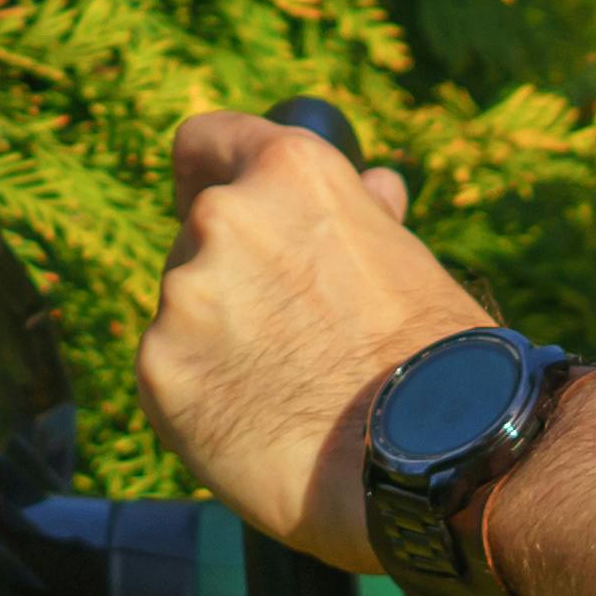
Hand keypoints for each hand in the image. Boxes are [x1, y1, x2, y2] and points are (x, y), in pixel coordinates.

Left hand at [134, 108, 489, 566]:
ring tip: (286, 388)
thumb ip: (362, 214)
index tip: (227, 203)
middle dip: (233, 274)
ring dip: (218, 337)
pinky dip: (202, 394)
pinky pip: (170, 373)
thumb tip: (371, 186)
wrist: (431, 455)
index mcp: (288, 171)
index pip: (206, 140)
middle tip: (289, 331)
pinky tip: (261, 423)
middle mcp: (223, 217)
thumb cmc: (437, 355)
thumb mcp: (409, 258)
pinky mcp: (157, 370)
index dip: (215, 171)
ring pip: (184, 309)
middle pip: (196, 234)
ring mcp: (183, 296)